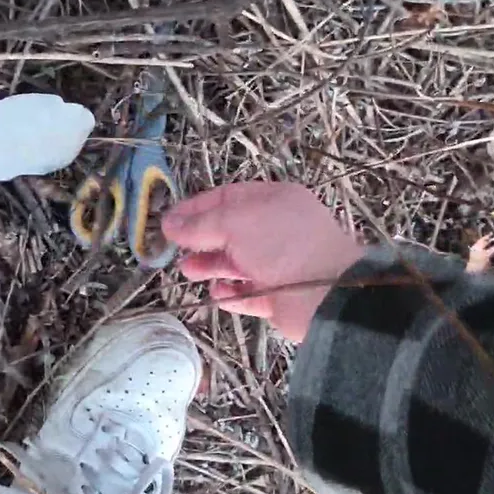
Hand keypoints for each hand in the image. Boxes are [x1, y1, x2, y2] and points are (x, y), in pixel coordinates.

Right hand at [161, 182, 363, 341]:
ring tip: (189, 271)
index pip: (227, 198)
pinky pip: (248, 292)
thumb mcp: (234, 223)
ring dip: (210, 266)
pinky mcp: (280, 295)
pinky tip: (217, 294)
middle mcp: (278, 230)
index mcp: (274, 201)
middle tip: (176, 249)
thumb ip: (199, 224)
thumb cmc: (282, 245)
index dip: (196, 208)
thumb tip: (169, 224)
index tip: (170, 221)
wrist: (324, 293)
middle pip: (230, 232)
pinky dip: (230, 293)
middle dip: (201, 240)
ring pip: (236, 263)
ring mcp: (280, 263)